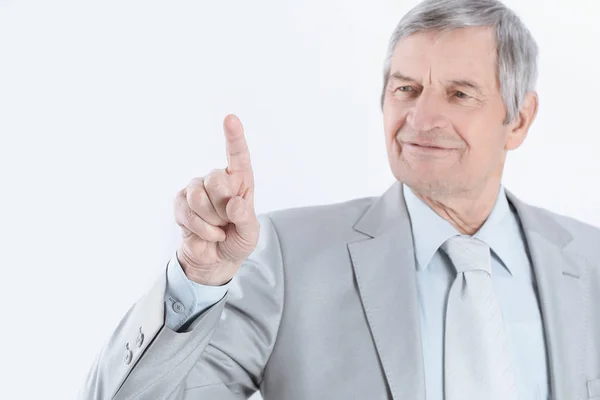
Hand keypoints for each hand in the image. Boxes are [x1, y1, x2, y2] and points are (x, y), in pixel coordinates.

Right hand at [174, 114, 259, 285]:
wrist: (216, 259)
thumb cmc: (237, 240)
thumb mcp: (250, 233)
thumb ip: (246, 218)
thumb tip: (234, 204)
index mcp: (240, 181)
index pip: (238, 156)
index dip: (234, 137)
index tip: (230, 118)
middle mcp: (218, 179)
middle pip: (217, 180)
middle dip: (223, 208)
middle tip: (228, 222)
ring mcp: (197, 189)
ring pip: (199, 197)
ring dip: (211, 221)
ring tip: (217, 228)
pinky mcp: (180, 202)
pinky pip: (187, 212)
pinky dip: (201, 228)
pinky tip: (206, 233)